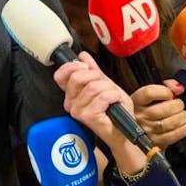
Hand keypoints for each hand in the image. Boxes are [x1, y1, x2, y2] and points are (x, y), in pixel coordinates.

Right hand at [54, 51, 146, 172]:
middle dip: (97, 77)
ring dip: (110, 88)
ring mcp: (77, 111)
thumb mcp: (105, 84)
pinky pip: (103, 96)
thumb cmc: (115, 110)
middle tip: (106, 87)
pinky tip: (115, 103)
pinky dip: (114, 95)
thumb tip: (83, 55)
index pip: (60, 75)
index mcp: (71, 95)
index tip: (87, 69)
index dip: (73, 67)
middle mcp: (70, 103)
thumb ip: (94, 71)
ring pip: (94, 86)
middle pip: (78, 77)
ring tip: (113, 98)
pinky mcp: (88, 116)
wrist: (124, 130)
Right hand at [133, 79, 185, 148]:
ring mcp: (146, 131)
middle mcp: (138, 116)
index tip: (170, 94)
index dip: (165, 92)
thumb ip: (166, 86)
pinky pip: (174, 135)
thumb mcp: (153, 95)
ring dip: (182, 117)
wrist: (141, 131)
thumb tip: (178, 88)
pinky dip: (183, 129)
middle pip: (163, 109)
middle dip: (177, 105)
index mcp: (136, 101)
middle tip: (179, 105)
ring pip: (169, 123)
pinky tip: (182, 125)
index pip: (149, 93)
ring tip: (182, 115)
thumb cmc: (150, 109)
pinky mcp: (155, 142)